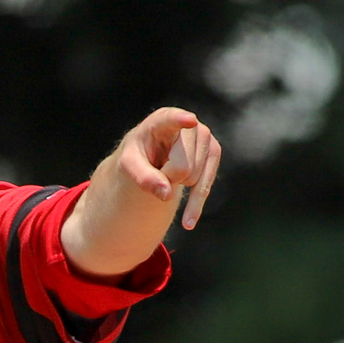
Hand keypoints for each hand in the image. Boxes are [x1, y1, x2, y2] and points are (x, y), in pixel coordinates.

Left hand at [118, 108, 221, 229]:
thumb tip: (167, 195)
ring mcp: (205, 136)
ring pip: (194, 176)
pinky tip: (188, 222)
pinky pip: (205, 187)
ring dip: (179, 184)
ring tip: (168, 171)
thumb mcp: (129, 165)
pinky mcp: (214, 152)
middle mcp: (188, 124)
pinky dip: (194, 206)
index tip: (189, 121)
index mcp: (162, 120)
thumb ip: (144, 178)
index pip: (171, 120)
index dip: (180, 120)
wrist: (151, 153)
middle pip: (183, 166)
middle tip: (159, 169)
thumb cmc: (138, 155)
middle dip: (169, 177)